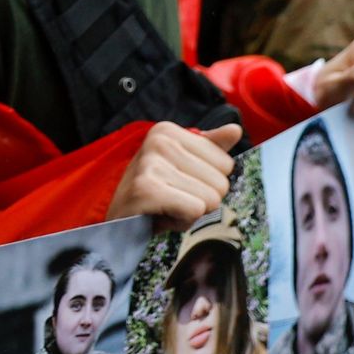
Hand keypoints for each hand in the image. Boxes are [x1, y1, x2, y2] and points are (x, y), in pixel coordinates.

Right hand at [106, 122, 238, 231]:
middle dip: (201, 199)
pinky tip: (162, 215)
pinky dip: (182, 221)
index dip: (206, 182)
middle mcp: (158, 141)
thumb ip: (210, 148)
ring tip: (166, 207)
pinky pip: (195, 210)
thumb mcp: (183, 167)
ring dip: (191, 212)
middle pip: (221, 183)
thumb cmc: (154, 193)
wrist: (118, 224)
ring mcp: (150, 163)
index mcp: (167, 131)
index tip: (177, 183)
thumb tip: (235, 129)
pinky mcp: (147, 188)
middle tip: (171, 199)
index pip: (226, 164)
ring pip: (211, 199)